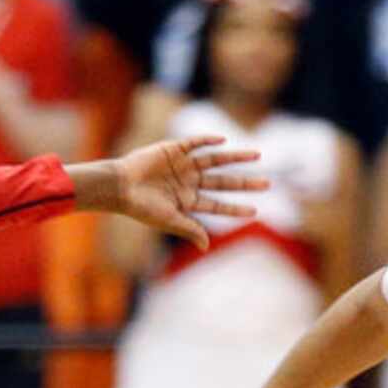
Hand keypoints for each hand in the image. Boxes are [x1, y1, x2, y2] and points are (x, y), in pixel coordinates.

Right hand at [80, 136, 265, 248]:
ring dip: (235, 157)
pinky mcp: (173, 149)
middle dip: (245, 183)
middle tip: (268, 183)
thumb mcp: (169, 220)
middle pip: (224, 181)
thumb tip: (206, 247)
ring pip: (215, 160)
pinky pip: (194, 143)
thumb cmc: (141, 208)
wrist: (119, 186)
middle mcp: (189, 182)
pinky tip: (223, 141)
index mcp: (188, 201)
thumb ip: (190, 229)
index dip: (236, 208)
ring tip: (257, 155)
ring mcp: (183, 165)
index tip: (256, 211)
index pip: (218, 204)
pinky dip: (208, 140)